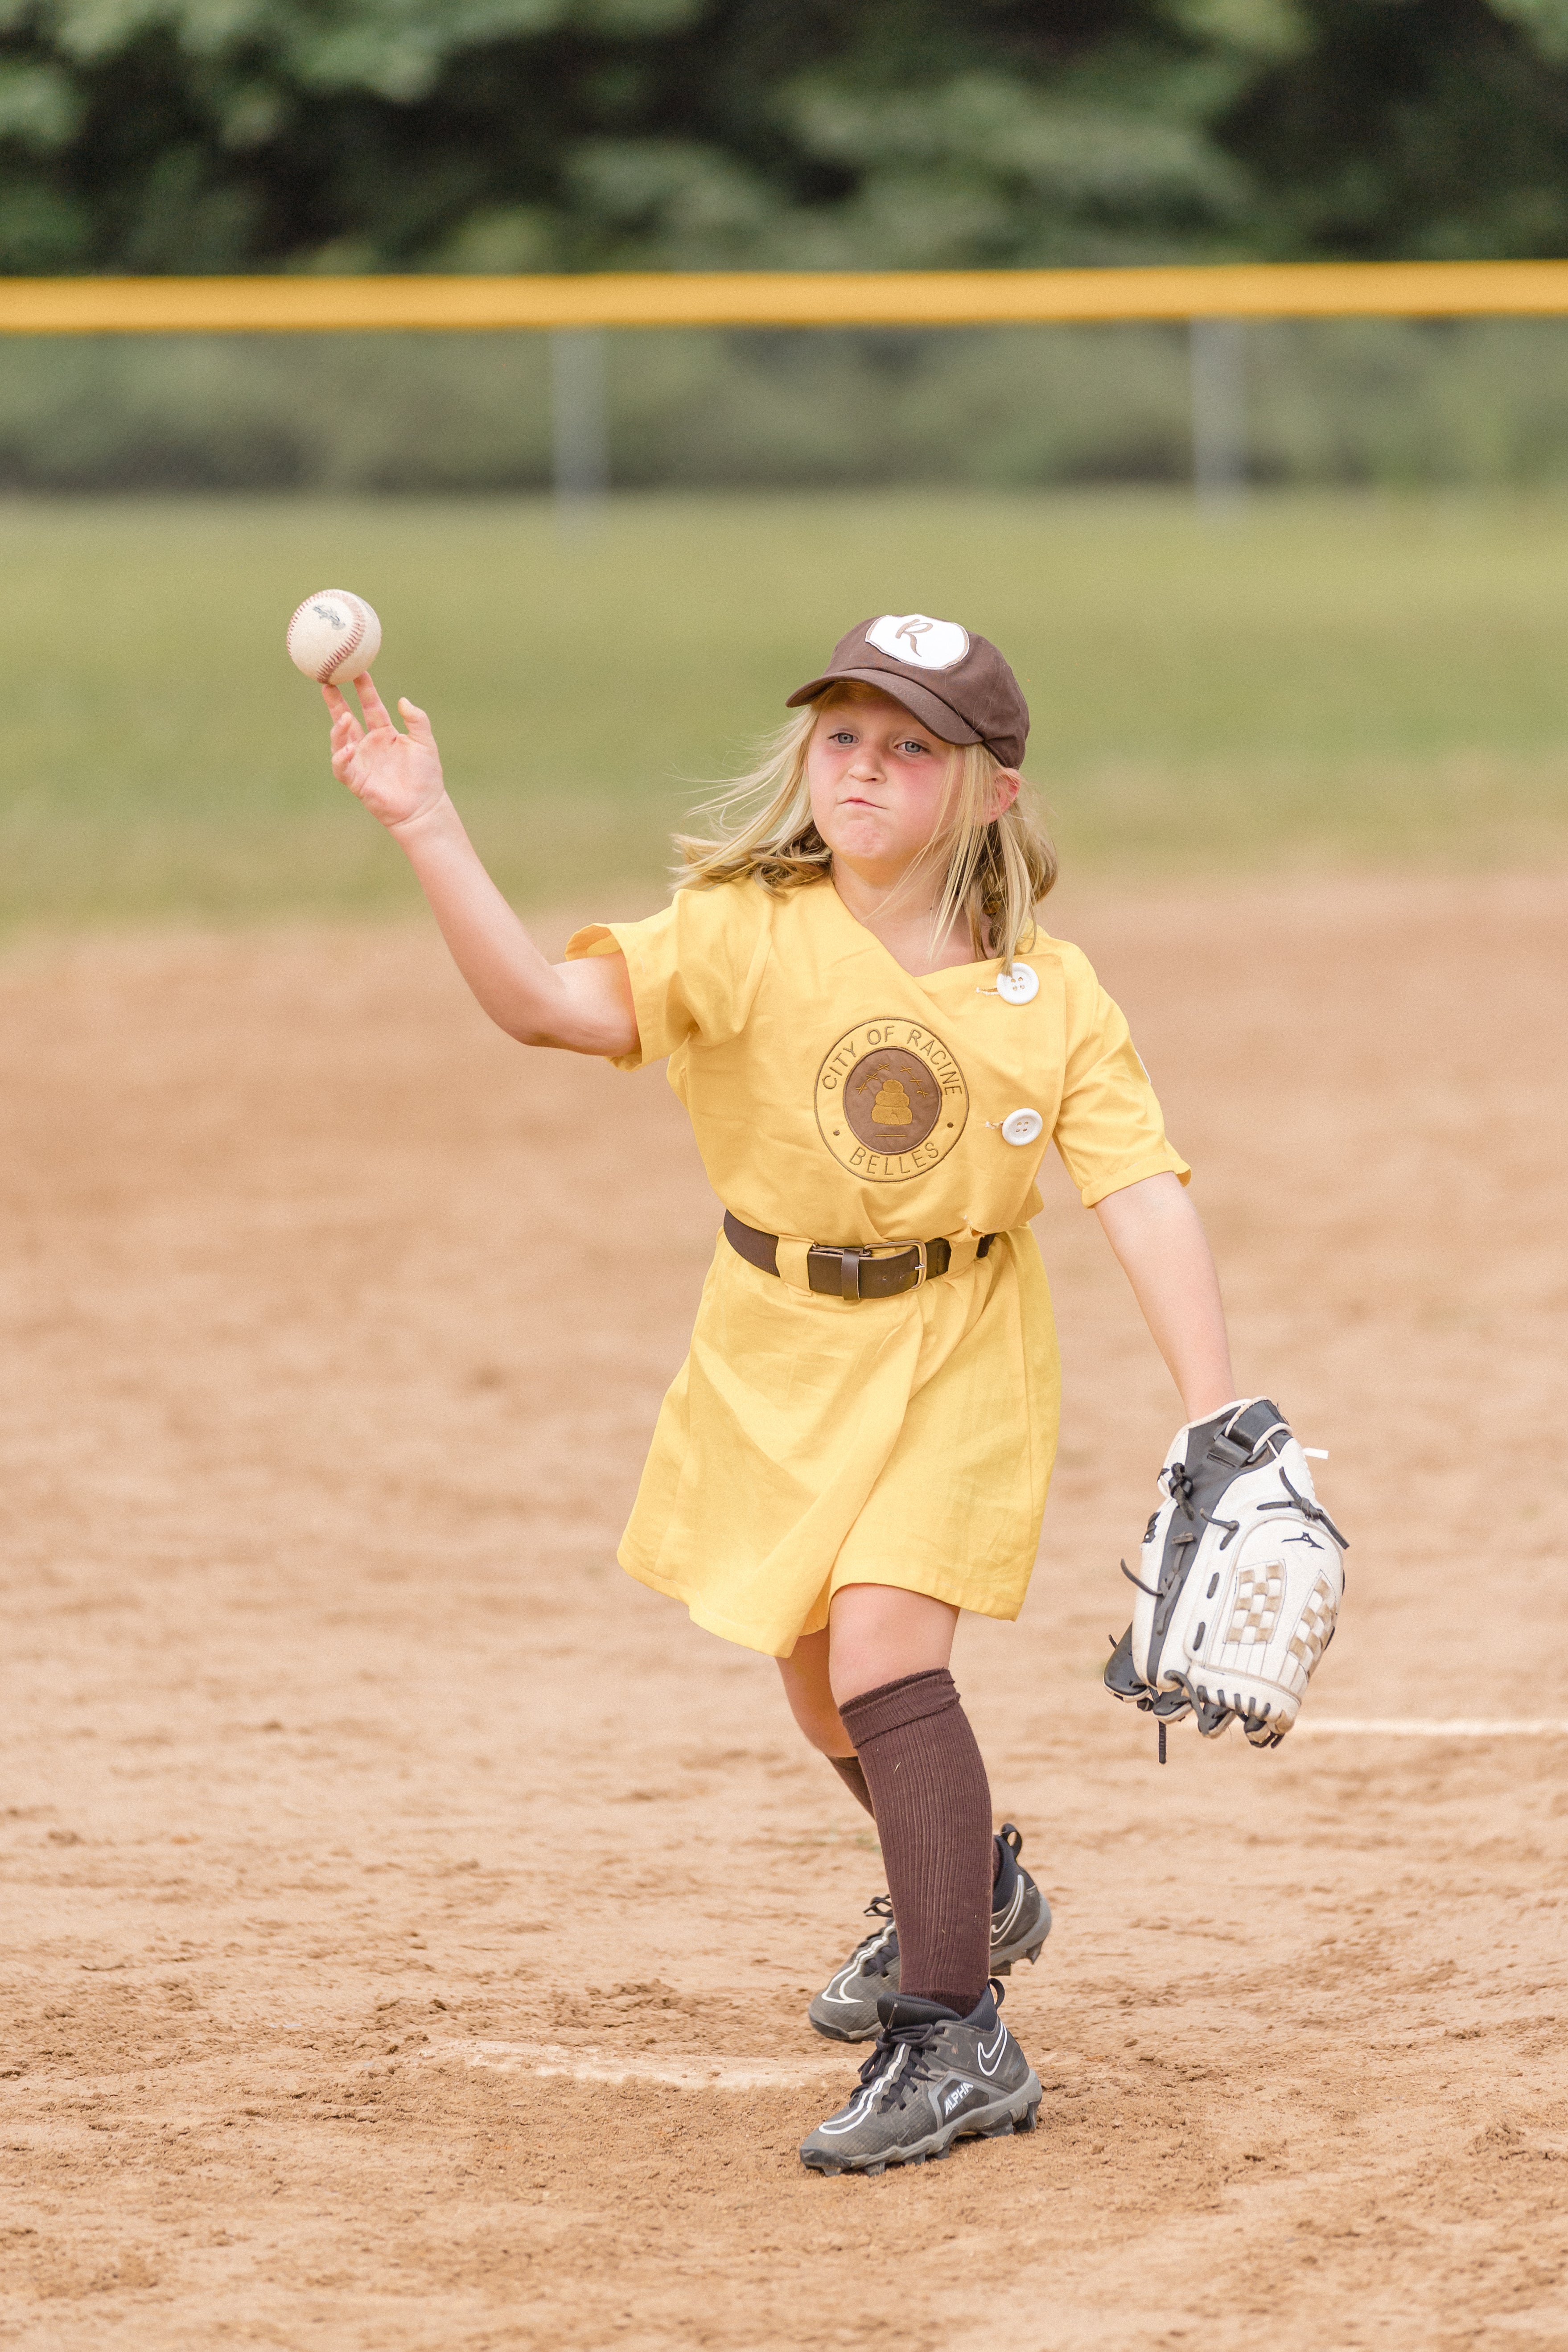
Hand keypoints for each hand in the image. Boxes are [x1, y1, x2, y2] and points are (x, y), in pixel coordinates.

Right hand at [324, 674, 446, 831]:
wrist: (424, 808)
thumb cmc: (426, 776)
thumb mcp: (425, 743)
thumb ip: (417, 720)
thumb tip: (403, 701)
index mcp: (385, 733)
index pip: (371, 705)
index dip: (364, 689)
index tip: (358, 670)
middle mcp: (369, 744)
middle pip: (347, 718)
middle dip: (336, 701)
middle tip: (327, 681)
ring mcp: (360, 761)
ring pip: (340, 740)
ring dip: (338, 727)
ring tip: (343, 716)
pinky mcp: (356, 780)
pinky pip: (342, 767)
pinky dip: (341, 757)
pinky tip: (348, 748)